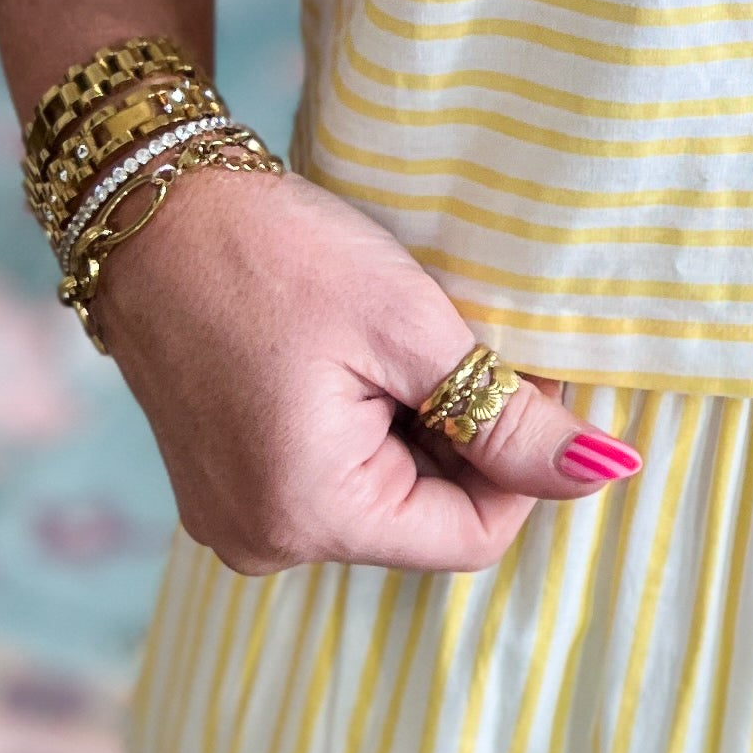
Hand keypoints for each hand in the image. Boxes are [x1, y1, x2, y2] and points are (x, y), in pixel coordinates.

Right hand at [87, 162, 638, 575]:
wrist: (146, 209)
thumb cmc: (272, 256)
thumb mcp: (409, 328)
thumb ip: (509, 418)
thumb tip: (606, 473)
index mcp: (308, 516)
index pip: (475, 536)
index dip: (523, 461)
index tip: (527, 369)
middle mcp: (264, 543)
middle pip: (427, 522)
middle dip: (467, 441)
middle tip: (463, 341)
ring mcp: (236, 518)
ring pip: (385, 500)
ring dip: (419, 432)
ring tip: (396, 345)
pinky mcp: (224, 486)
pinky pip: (334, 480)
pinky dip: (369, 430)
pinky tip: (356, 362)